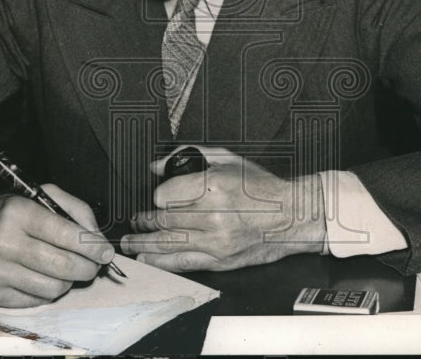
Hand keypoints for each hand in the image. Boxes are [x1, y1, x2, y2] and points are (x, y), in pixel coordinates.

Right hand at [0, 185, 114, 307]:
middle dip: (88, 267)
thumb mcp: (38, 198)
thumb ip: (73, 209)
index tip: (106, 251)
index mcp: (16, 212)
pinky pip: (39, 300)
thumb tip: (97, 238)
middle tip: (95, 264)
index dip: (92, 246)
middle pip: (63, 264)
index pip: (65, 233)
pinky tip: (44, 277)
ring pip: (54, 287)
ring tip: (67, 269)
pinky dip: (50, 290)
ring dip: (70, 281)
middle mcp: (3, 242)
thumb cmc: (6, 216)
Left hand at [120, 147, 325, 271]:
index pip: (166, 194)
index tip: (156, 197)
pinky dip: (161, 263)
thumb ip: (190, 157)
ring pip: (167, 244)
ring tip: (129, 243)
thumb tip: (158, 165)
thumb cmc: (261, 187)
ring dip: (143, 244)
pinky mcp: (220, 261)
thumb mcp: (227, 159)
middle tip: (135, 221)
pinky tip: (147, 260)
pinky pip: (183, 264)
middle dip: (143, 221)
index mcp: (214, 186)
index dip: (157, 196)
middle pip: (163, 220)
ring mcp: (216, 241)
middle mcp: (213, 215)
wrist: (291, 215)